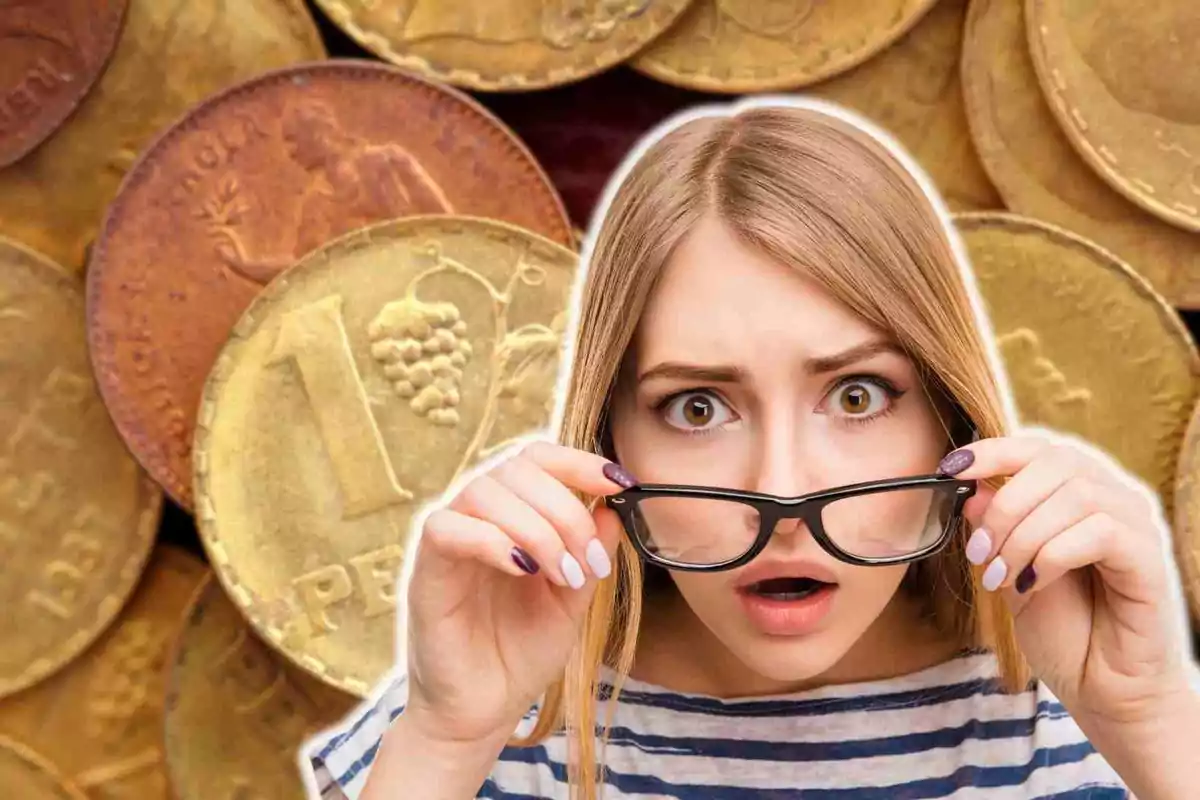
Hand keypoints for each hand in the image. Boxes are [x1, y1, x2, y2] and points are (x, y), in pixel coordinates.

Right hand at [401, 439, 631, 744]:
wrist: (485, 709)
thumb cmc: (522, 651)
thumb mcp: (574, 598)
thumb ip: (591, 551)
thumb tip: (612, 506)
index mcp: (514, 513)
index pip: (539, 458)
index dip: (578, 461)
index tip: (619, 482)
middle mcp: (479, 515)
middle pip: (517, 468)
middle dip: (566, 509)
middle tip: (589, 561)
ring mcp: (450, 538)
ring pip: (485, 491)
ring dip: (537, 528)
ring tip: (562, 575)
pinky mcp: (426, 568)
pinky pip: (448, 528)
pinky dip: (492, 540)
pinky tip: (523, 570)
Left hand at [938, 428, 1194, 724]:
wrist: (1102, 690)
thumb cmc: (1063, 630)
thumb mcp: (1011, 572)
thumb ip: (996, 531)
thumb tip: (971, 490)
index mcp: (1081, 491)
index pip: (1039, 447)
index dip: (992, 450)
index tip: (949, 470)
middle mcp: (1115, 497)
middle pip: (1056, 462)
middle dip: (1004, 506)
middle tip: (977, 553)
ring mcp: (1138, 526)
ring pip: (1076, 495)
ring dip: (1023, 536)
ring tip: (999, 577)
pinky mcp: (1150, 559)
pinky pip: (1100, 532)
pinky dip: (1052, 555)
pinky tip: (1032, 585)